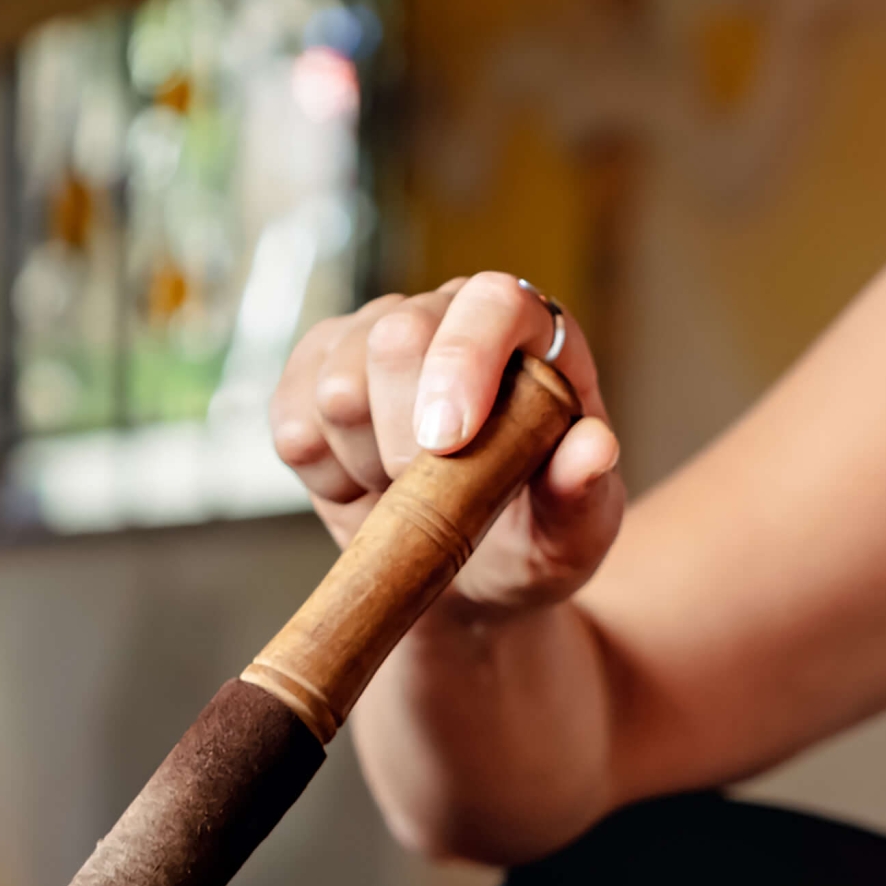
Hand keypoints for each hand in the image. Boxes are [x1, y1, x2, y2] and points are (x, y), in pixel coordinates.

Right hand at [269, 273, 624, 614]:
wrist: (469, 582)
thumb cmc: (533, 541)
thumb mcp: (576, 535)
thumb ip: (586, 492)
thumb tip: (593, 450)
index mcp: (530, 335)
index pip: (492, 303)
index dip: (463, 361)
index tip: (447, 443)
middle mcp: (448, 316)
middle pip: (396, 335)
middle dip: (404, 437)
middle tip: (430, 498)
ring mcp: (373, 339)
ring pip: (335, 378)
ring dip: (362, 461)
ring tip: (403, 499)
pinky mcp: (313, 376)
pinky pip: (291, 414)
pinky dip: (320, 470)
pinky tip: (358, 491)